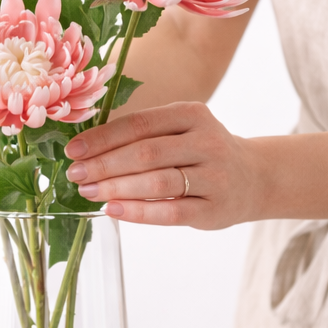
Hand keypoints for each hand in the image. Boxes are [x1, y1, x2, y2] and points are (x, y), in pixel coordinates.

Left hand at [64, 102, 258, 228]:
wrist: (253, 178)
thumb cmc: (200, 152)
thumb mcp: (180, 130)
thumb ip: (142, 135)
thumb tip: (86, 149)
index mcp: (192, 114)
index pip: (139, 124)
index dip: (102, 138)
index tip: (73, 150)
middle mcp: (206, 141)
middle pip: (146, 153)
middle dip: (104, 165)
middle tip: (75, 175)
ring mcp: (214, 176)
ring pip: (157, 183)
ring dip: (117, 188)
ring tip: (88, 192)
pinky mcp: (214, 209)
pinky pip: (170, 212)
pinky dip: (138, 212)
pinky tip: (113, 210)